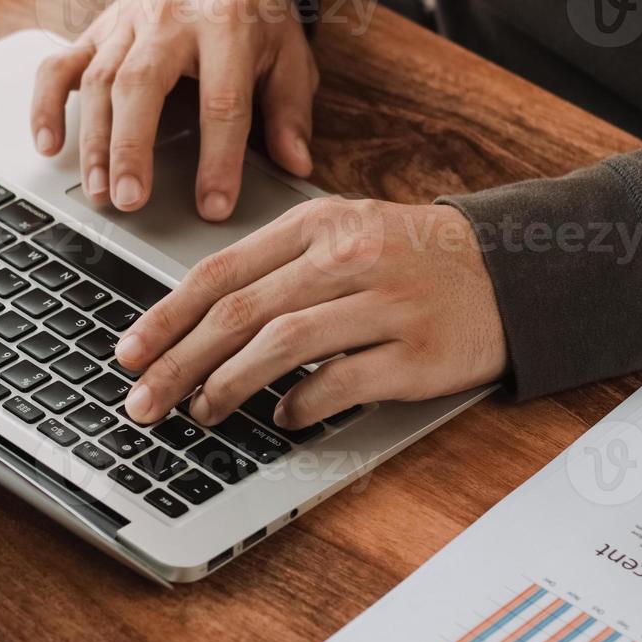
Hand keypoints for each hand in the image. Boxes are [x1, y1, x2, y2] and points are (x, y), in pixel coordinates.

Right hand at [30, 0, 317, 220]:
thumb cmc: (253, 17)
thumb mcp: (290, 53)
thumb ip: (290, 109)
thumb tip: (295, 164)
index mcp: (227, 25)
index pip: (222, 100)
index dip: (218, 158)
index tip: (214, 206)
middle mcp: (169, 20)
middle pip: (141, 85)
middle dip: (132, 147)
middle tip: (131, 202)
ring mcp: (125, 24)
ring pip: (98, 80)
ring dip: (95, 141)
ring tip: (100, 192)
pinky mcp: (95, 31)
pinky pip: (60, 65)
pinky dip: (46, 104)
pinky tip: (48, 145)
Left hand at [114, 198, 508, 429]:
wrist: (512, 269)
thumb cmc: (411, 258)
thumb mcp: (343, 234)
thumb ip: (277, 266)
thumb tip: (196, 322)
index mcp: (319, 223)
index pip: (222, 272)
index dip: (166, 317)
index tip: (129, 352)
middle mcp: (347, 257)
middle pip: (239, 313)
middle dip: (178, 362)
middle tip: (143, 400)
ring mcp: (384, 304)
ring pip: (280, 346)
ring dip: (228, 386)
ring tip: (201, 412)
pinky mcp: (416, 353)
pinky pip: (339, 383)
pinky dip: (299, 405)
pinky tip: (280, 418)